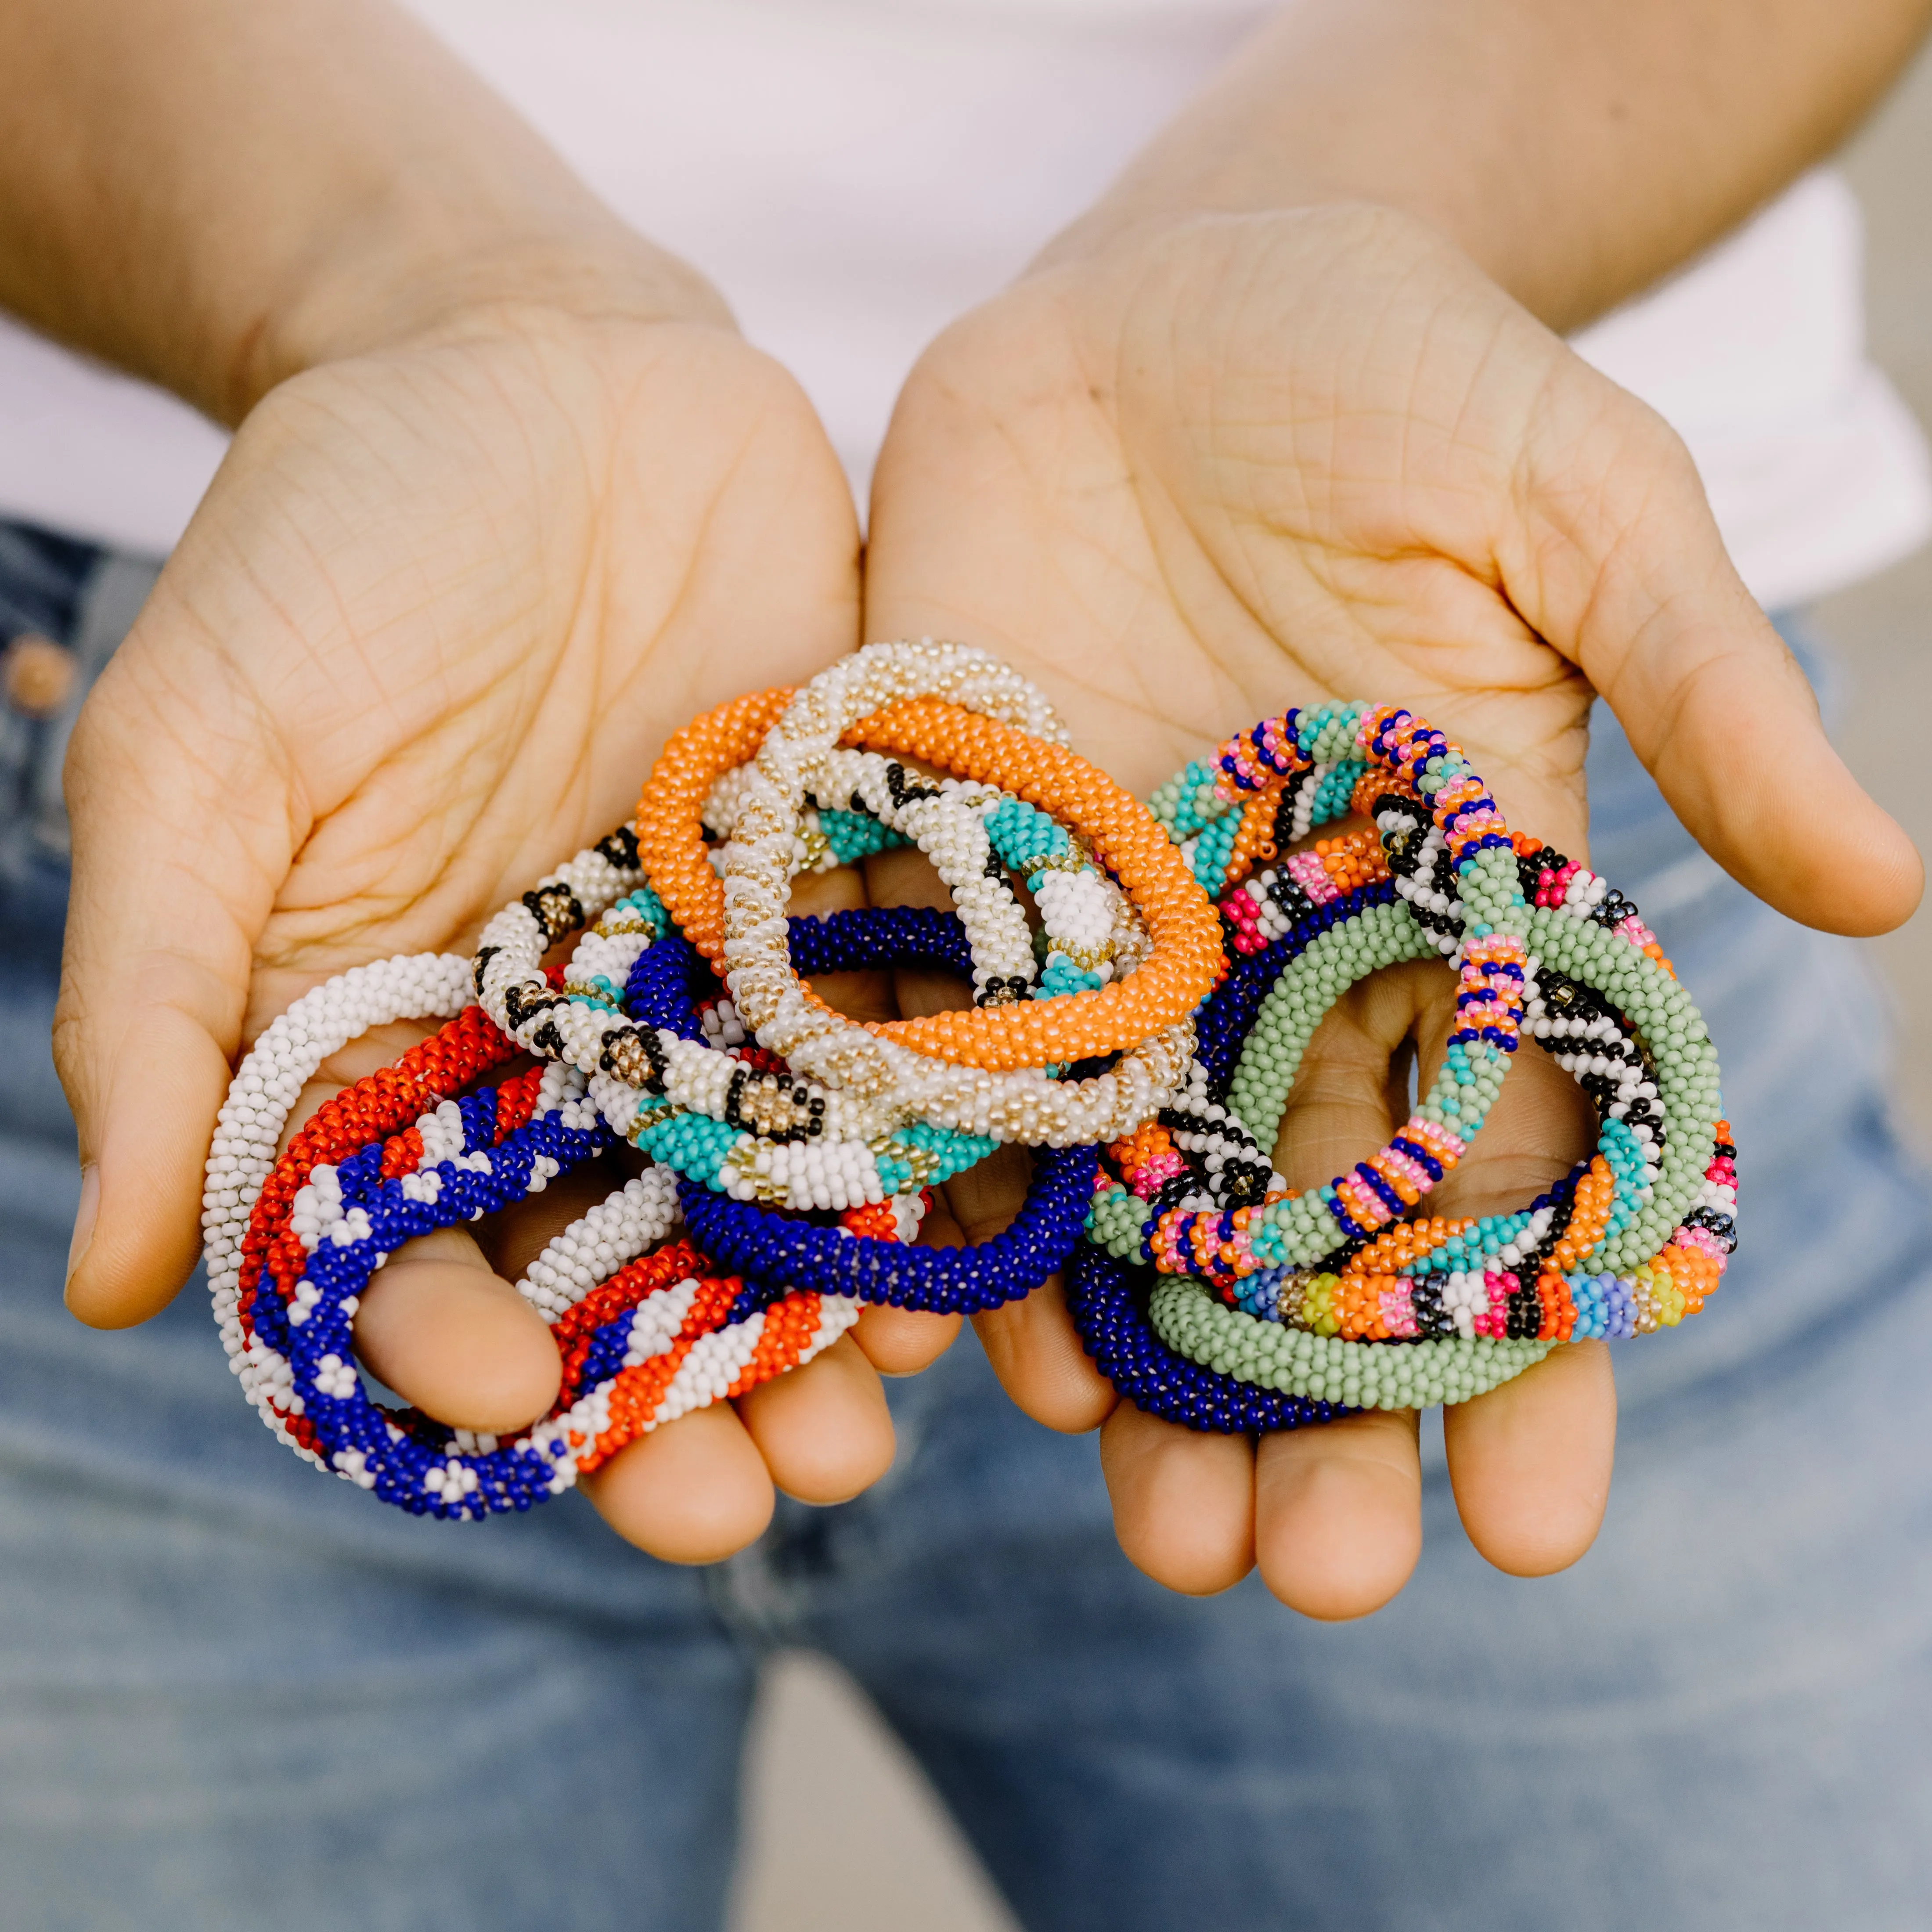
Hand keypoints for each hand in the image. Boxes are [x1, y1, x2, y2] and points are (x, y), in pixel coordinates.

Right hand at [55, 289, 945, 1559]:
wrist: (526, 374)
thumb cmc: (328, 554)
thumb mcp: (197, 763)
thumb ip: (165, 1009)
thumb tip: (113, 1278)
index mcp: (405, 1050)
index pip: (426, 1253)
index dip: (466, 1350)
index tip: (521, 1408)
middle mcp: (576, 1050)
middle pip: (633, 1268)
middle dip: (691, 1395)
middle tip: (765, 1496)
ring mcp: (728, 984)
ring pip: (788, 1196)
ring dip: (839, 1317)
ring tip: (890, 1419)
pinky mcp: (853, 896)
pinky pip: (910, 1045)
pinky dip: (949, 1143)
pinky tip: (992, 1228)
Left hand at [862, 203, 1922, 1615]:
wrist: (1173, 307)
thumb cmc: (1401, 380)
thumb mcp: (1578, 509)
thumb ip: (1694, 691)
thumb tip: (1877, 884)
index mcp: (1448, 918)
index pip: (1505, 1175)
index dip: (1529, 1351)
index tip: (1531, 1521)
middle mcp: (1276, 963)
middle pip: (1304, 1234)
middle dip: (1310, 1411)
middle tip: (1300, 1577)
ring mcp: (1110, 933)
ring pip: (1125, 1200)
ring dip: (1133, 1367)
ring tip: (1144, 1519)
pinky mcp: (964, 868)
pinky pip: (954, 1069)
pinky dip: (962, 1198)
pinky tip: (963, 1335)